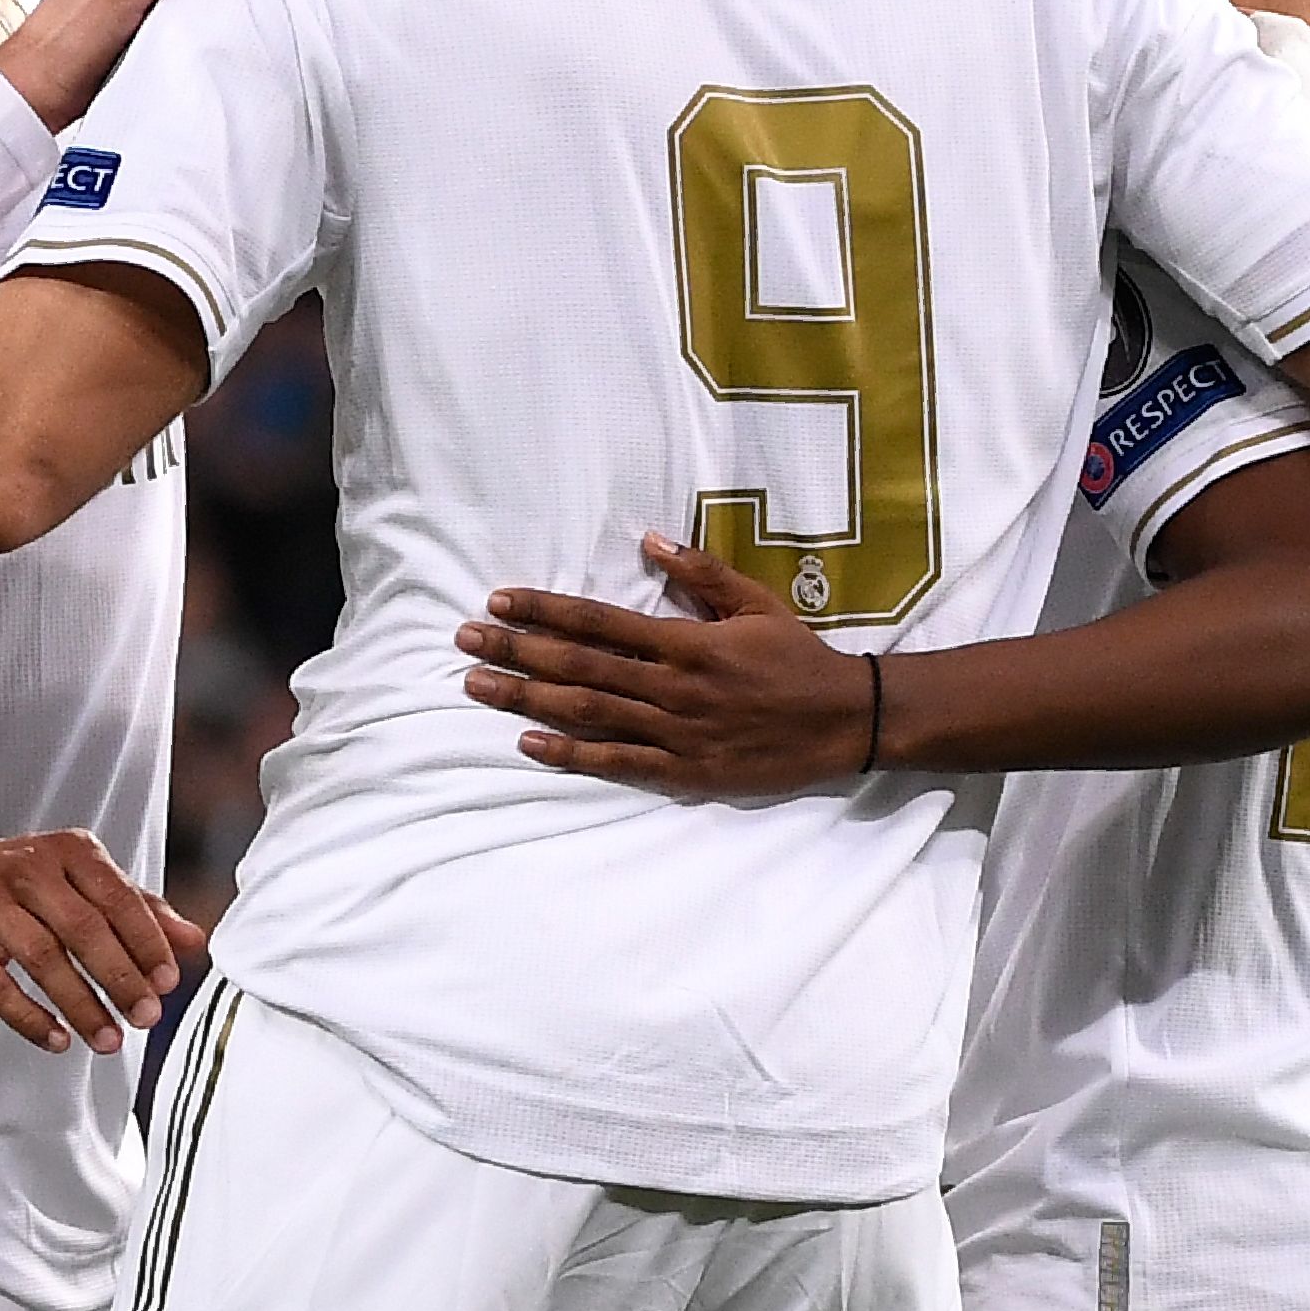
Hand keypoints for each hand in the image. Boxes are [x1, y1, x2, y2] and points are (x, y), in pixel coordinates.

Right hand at [0, 825, 189, 1055]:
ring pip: (43, 958)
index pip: (119, 898)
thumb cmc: (15, 880)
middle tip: (145, 1017)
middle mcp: (28, 870)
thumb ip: (137, 908)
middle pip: (83, 929)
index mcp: (68, 852)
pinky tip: (56, 1039)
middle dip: (121, 978)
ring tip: (107, 1038)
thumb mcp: (79, 880)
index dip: (147, 943)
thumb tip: (193, 941)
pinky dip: (29, 1017)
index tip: (169, 982)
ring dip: (80, 1004)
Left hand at [460, 533, 881, 798]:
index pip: (599, 621)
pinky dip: (570, 755)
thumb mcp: (755, 602)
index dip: (545, 609)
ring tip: (477, 686)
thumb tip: (649, 538)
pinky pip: (617, 762)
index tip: (500, 599)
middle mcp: (673, 685)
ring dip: (527, 698)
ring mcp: (676, 731)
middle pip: (579, 666)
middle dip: (517, 650)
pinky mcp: (684, 772)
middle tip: (464, 639)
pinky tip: (528, 745)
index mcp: (687, 640)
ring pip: (588, 713)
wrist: (844, 721)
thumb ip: (700, 572)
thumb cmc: (797, 656)